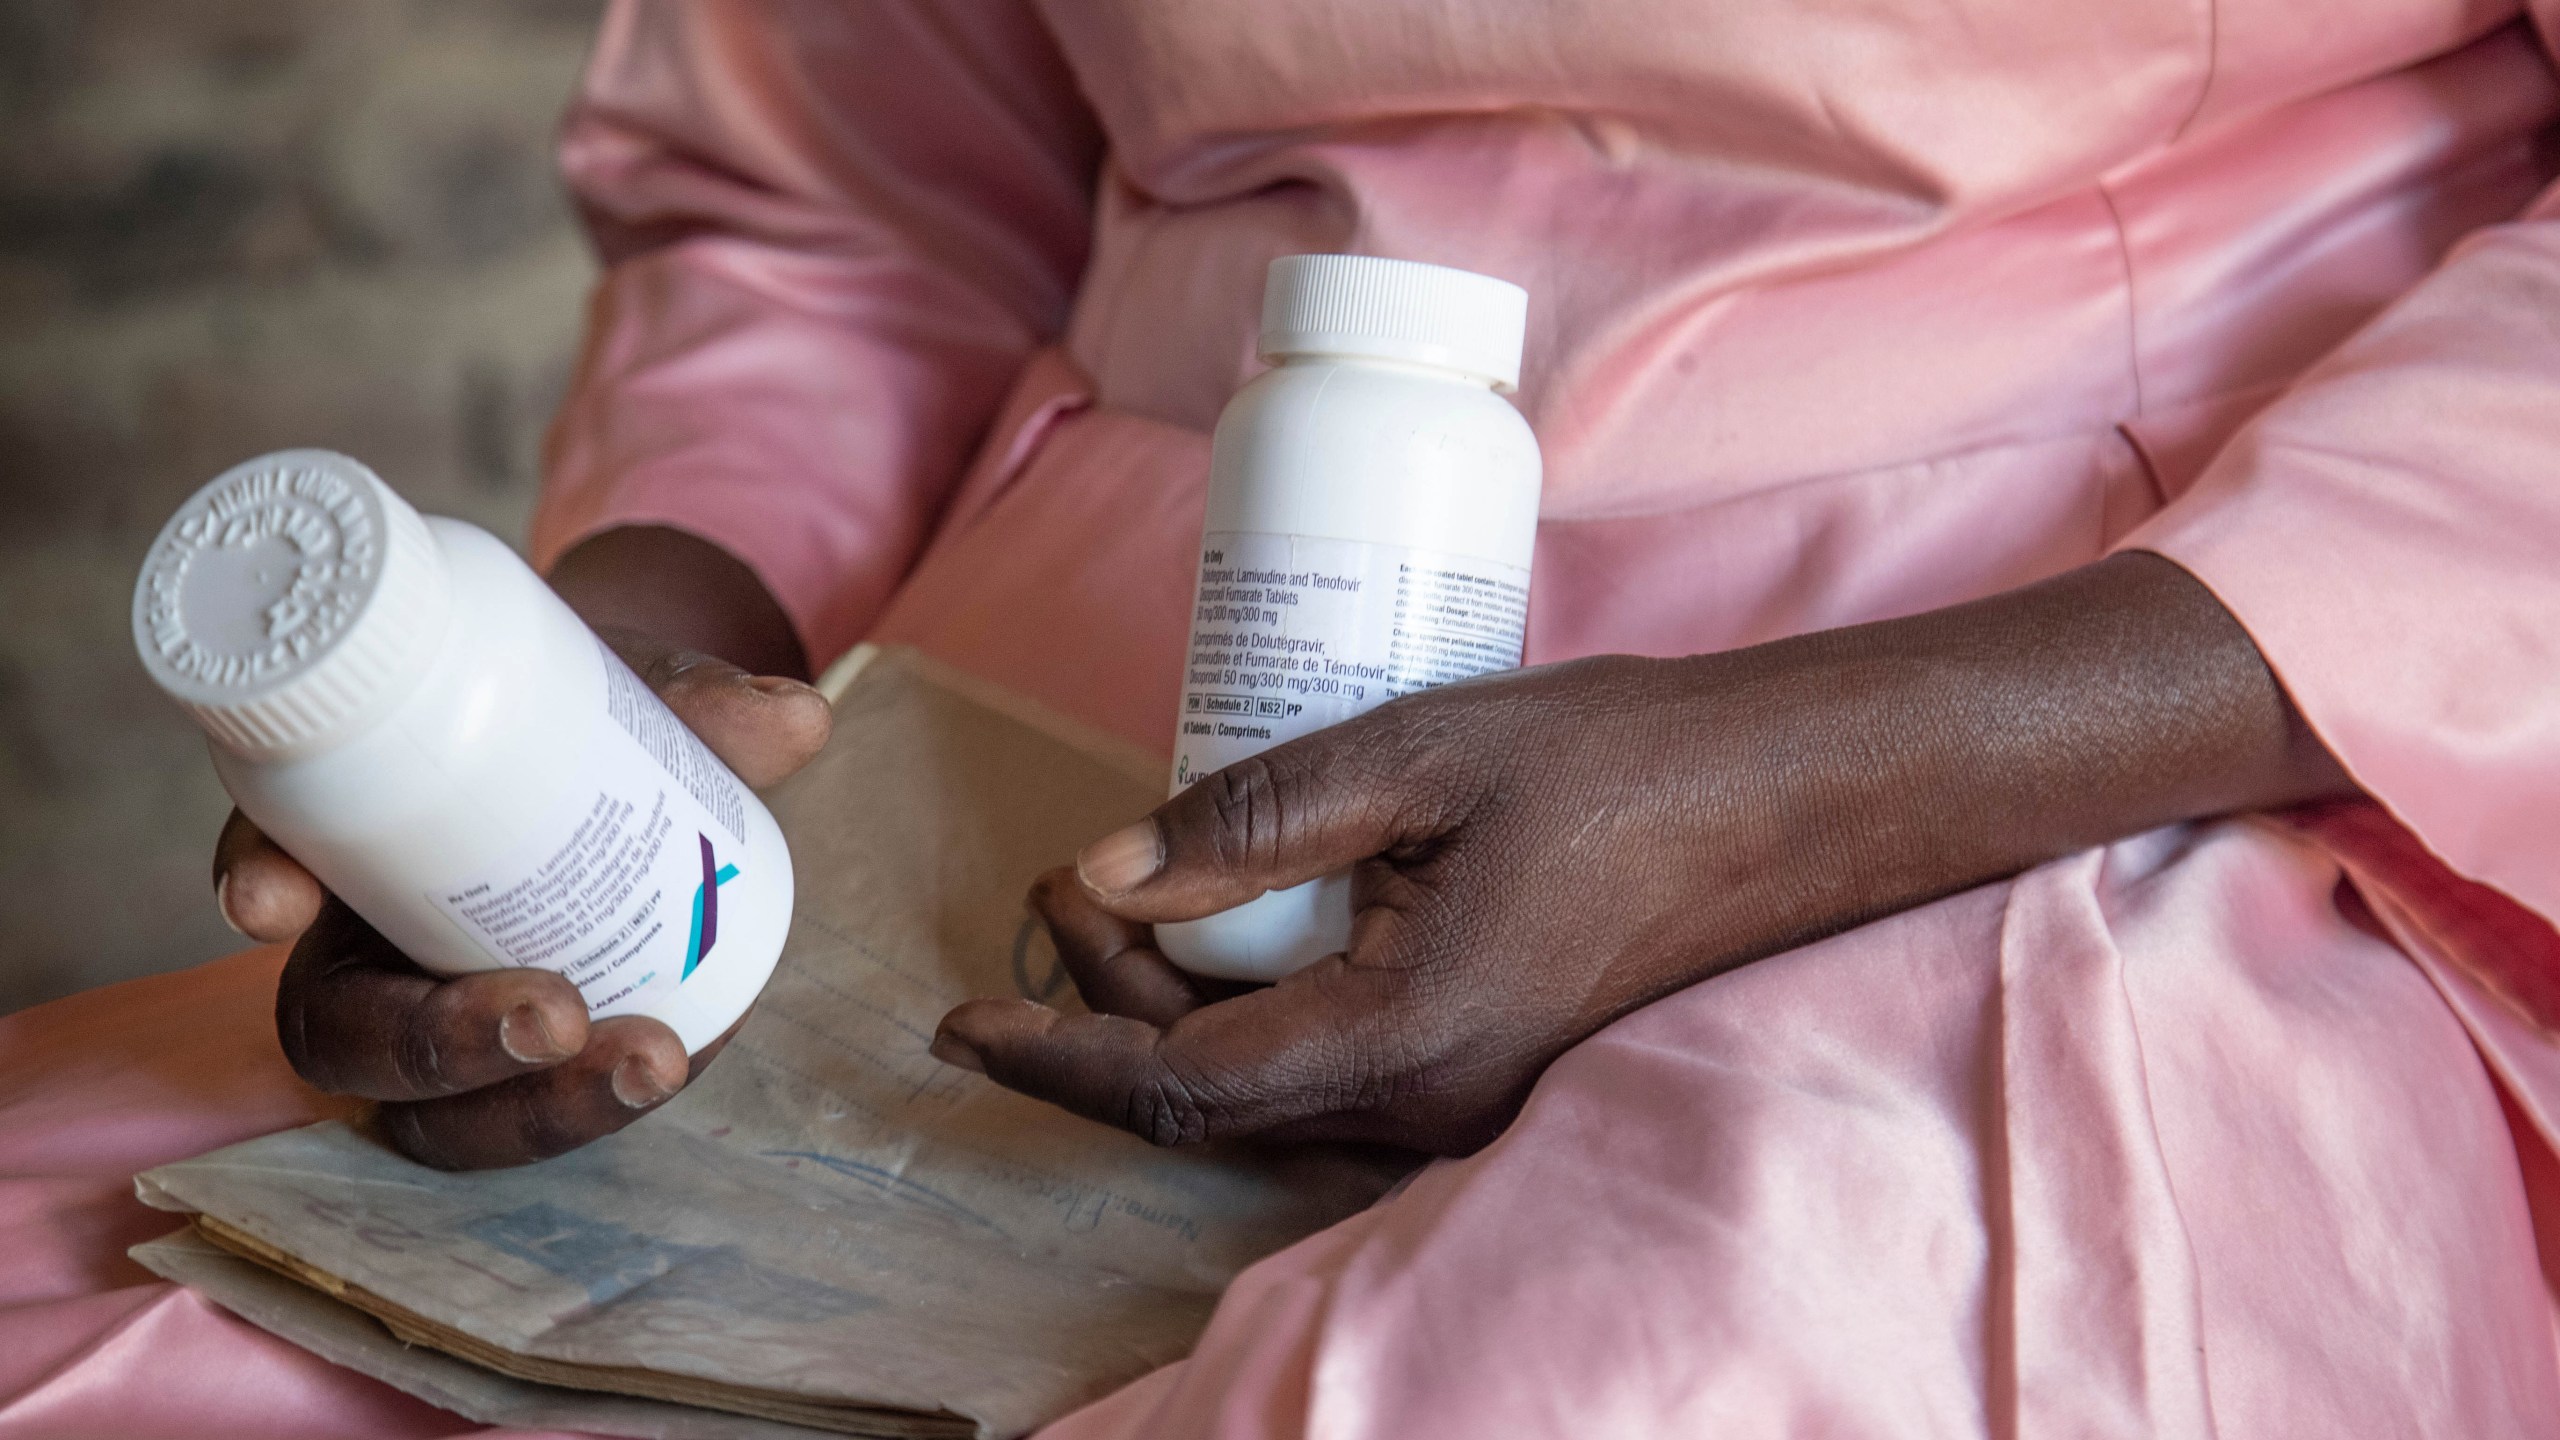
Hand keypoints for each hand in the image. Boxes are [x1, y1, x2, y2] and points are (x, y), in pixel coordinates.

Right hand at [233, 527, 825, 1168]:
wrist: (633, 767)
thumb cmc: (601, 717)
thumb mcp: (640, 696)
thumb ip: (705, 707)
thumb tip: (800, 718)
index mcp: (353, 826)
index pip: (268, 848)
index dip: (261, 872)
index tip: (276, 900)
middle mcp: (364, 942)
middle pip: (345, 1029)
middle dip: (437, 1043)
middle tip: (554, 1016)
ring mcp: (430, 1022)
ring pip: (432, 1111)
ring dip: (535, 1105)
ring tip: (652, 1060)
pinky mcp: (503, 1077)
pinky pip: (513, 1119)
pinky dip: (582, 1104)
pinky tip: (662, 1066)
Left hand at [933, 553, 2355, 1154]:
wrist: (1793, 796)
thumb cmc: (1627, 760)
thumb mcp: (1421, 752)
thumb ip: (1253, 819)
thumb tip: (1106, 874)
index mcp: (1408, 1039)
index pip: (1180, 1087)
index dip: (1057, 1053)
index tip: (960, 1021)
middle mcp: (1427, 1101)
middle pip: (1208, 1100)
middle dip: (1105, 1010)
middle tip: (1064, 881)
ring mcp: (1460, 1096)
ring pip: (1262, 1090)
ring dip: (1172, 1012)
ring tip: (1125, 893)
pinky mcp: (1481, 1062)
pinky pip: (1324, 1065)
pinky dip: (1247, 1010)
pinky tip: (1229, 921)